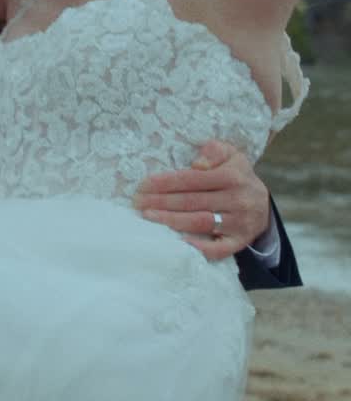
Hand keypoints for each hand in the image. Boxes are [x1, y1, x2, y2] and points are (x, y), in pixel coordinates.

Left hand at [134, 141, 270, 260]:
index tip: (143, 185)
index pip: (193, 179)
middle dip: (161, 202)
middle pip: (192, 201)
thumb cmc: (236, 176)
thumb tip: (197, 164)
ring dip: (171, 220)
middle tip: (138, 203)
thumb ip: (214, 151)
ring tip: (148, 217)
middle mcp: (238, 199)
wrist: (263, 203)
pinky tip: (178, 242)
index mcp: (233, 175)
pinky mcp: (240, 241)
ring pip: (200, 222)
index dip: (166, 182)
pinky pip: (219, 249)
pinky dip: (199, 248)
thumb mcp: (231, 155)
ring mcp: (240, 222)